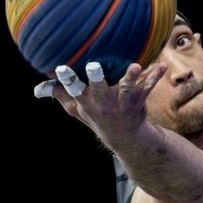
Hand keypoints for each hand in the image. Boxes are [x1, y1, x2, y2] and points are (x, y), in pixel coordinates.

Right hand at [35, 61, 167, 148]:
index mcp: (87, 103)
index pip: (74, 90)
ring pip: (127, 89)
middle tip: (95, 66)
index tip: (61, 68)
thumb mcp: (76, 109)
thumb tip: (39, 87)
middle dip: (97, 79)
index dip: (67, 80)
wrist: (125, 137)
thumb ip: (59, 95)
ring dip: (132, 78)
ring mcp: (122, 102)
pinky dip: (156, 76)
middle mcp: (104, 103)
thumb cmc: (97, 117)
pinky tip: (162, 65)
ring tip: (136, 66)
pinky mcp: (139, 100)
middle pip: (99, 90)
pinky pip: (149, 87)